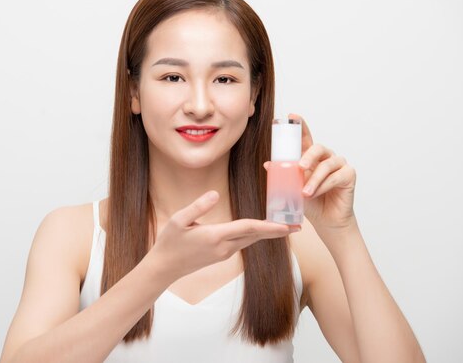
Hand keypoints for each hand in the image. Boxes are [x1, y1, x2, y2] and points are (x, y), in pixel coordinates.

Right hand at [147, 190, 300, 281]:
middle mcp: (224, 247)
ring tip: (286, 225)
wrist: (164, 268)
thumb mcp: (178, 220)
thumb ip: (198, 206)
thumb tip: (215, 193)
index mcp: (215, 236)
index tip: (287, 226)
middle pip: (256, 236)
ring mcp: (224, 253)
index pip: (248, 228)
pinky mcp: (222, 255)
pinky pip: (243, 242)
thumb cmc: (169, 242)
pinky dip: (255, 235)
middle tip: (298, 225)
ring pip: (250, 240)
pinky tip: (262, 229)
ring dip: (268, 232)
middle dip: (278, 231)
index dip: (269, 226)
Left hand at [264, 113, 356, 235]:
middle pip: (318, 148)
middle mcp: (326, 157)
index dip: (301, 126)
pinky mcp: (349, 175)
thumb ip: (283, 177)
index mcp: (312, 157)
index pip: (305, 138)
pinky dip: (324, 186)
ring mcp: (339, 165)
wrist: (326, 221)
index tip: (293, 115)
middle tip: (300, 167)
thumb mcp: (293, 189)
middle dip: (308, 156)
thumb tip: (268, 165)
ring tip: (305, 193)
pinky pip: (336, 177)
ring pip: (326, 165)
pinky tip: (316, 194)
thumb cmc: (311, 203)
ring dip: (314, 179)